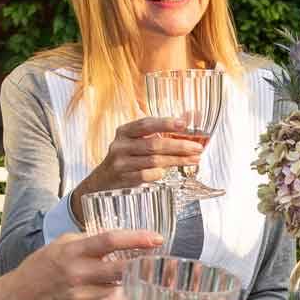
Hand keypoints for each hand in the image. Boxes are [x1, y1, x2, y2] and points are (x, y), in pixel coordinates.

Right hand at [6, 229, 160, 299]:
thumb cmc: (42, 268)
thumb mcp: (61, 245)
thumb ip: (87, 241)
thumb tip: (118, 238)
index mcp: (74, 251)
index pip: (110, 241)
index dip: (136, 238)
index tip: (158, 238)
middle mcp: (78, 274)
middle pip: (122, 268)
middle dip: (147, 266)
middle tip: (164, 264)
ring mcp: (81, 297)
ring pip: (121, 291)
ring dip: (138, 286)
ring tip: (153, 281)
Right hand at [76, 116, 206, 193]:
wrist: (102, 180)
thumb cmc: (126, 157)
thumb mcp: (134, 141)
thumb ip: (157, 132)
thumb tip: (187, 119)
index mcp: (124, 131)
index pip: (146, 124)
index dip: (165, 123)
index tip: (183, 124)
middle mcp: (121, 145)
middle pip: (154, 144)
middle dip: (178, 146)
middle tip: (197, 147)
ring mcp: (121, 163)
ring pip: (154, 161)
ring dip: (177, 160)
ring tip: (193, 159)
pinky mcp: (124, 178)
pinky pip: (146, 176)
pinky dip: (160, 173)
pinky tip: (170, 171)